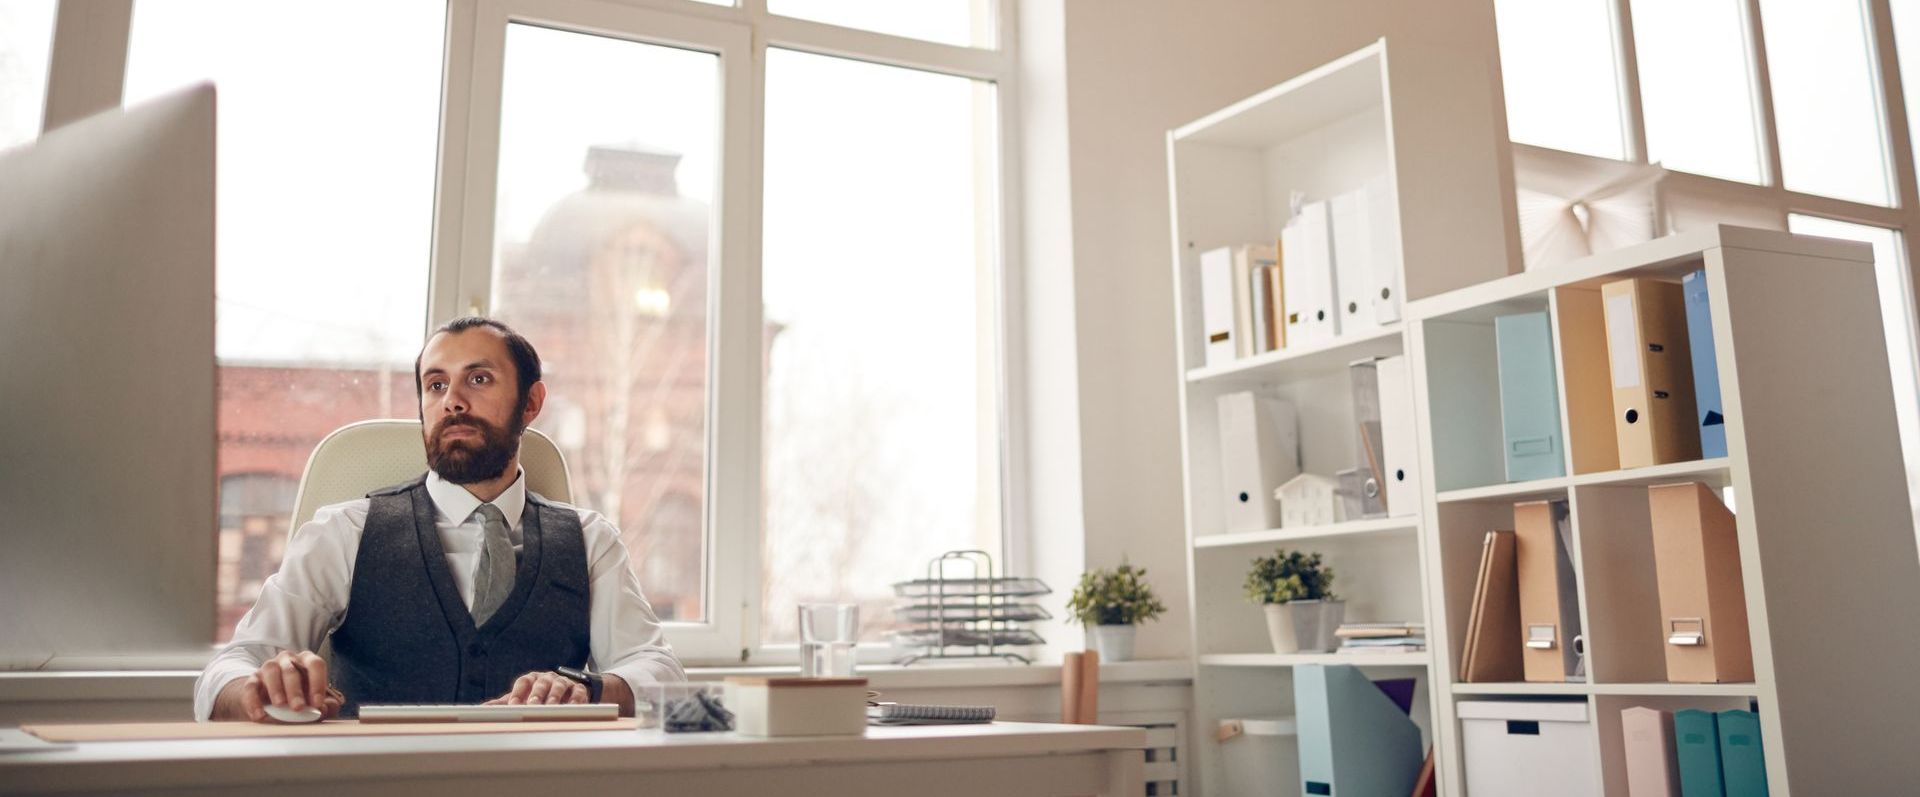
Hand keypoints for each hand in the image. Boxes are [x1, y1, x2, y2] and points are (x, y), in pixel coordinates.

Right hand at [215, 650, 341, 722]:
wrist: (270, 701)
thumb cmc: (300, 698)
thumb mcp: (315, 702)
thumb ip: (326, 706)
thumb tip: (324, 710)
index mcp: (307, 661)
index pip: (315, 664)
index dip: (318, 683)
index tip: (317, 703)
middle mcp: (288, 660)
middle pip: (292, 670)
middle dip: (295, 690)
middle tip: (298, 707)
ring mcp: (268, 667)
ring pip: (271, 671)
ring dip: (276, 689)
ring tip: (280, 705)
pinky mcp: (252, 680)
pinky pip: (250, 687)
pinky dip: (254, 702)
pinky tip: (260, 715)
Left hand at [485, 671, 588, 705]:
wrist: (565, 692)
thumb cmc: (537, 696)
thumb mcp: (520, 698)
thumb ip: (502, 703)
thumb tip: (481, 710)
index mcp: (531, 679)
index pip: (523, 682)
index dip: (518, 692)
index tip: (513, 704)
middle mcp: (547, 678)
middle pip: (541, 683)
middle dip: (536, 694)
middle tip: (532, 704)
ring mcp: (563, 683)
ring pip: (559, 686)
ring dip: (554, 696)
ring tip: (550, 706)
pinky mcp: (578, 689)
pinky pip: (578, 692)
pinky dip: (575, 699)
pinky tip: (571, 707)